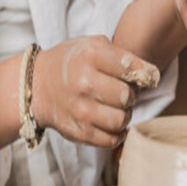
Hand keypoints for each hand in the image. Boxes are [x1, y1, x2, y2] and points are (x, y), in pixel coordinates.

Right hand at [30, 36, 159, 147]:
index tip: (150, 77)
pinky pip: (110, 139)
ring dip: (125, 115)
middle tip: (125, 93)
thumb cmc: (71, 63)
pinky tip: (110, 122)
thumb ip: (121, 54)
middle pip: (127, 96)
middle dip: (132, 95)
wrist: (36, 86)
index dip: (146, 73)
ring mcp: (78, 109)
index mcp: (89, 56)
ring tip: (117, 108)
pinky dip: (116, 133)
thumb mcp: (91, 45)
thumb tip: (150, 74)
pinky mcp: (77, 131)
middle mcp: (83, 82)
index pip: (130, 66)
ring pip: (120, 120)